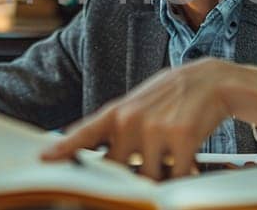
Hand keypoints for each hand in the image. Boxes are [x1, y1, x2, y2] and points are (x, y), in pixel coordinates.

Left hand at [40, 59, 256, 179]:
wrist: (212, 79)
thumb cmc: (171, 96)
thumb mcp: (137, 104)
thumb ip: (114, 128)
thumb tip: (91, 154)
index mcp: (117, 111)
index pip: (85, 132)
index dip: (64, 148)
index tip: (45, 159)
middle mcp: (131, 119)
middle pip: (119, 168)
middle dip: (130, 175)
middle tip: (146, 164)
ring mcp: (156, 128)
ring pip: (148, 177)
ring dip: (160, 176)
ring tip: (170, 157)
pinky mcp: (182, 137)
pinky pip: (175, 174)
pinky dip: (182, 175)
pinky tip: (188, 162)